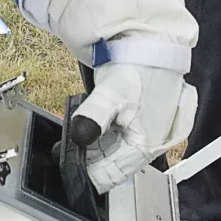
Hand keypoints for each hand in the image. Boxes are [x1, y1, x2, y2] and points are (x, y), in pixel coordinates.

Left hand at [73, 63, 197, 192]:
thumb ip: (95, 115)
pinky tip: (87, 127)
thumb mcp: (114, 91)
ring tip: (71, 140)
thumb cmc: (143, 66)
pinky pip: (116, 137)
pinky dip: (100, 135)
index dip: (89, 176)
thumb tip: (80, 134)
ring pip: (113, 151)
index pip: (113, 175)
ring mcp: (143, 132)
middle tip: (65, 153)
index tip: (69, 171)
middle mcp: (147, 143)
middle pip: (112, 164)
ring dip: (93, 147)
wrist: (154, 44)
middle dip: (89, 160)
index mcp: (146, 144)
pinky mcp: (138, 121)